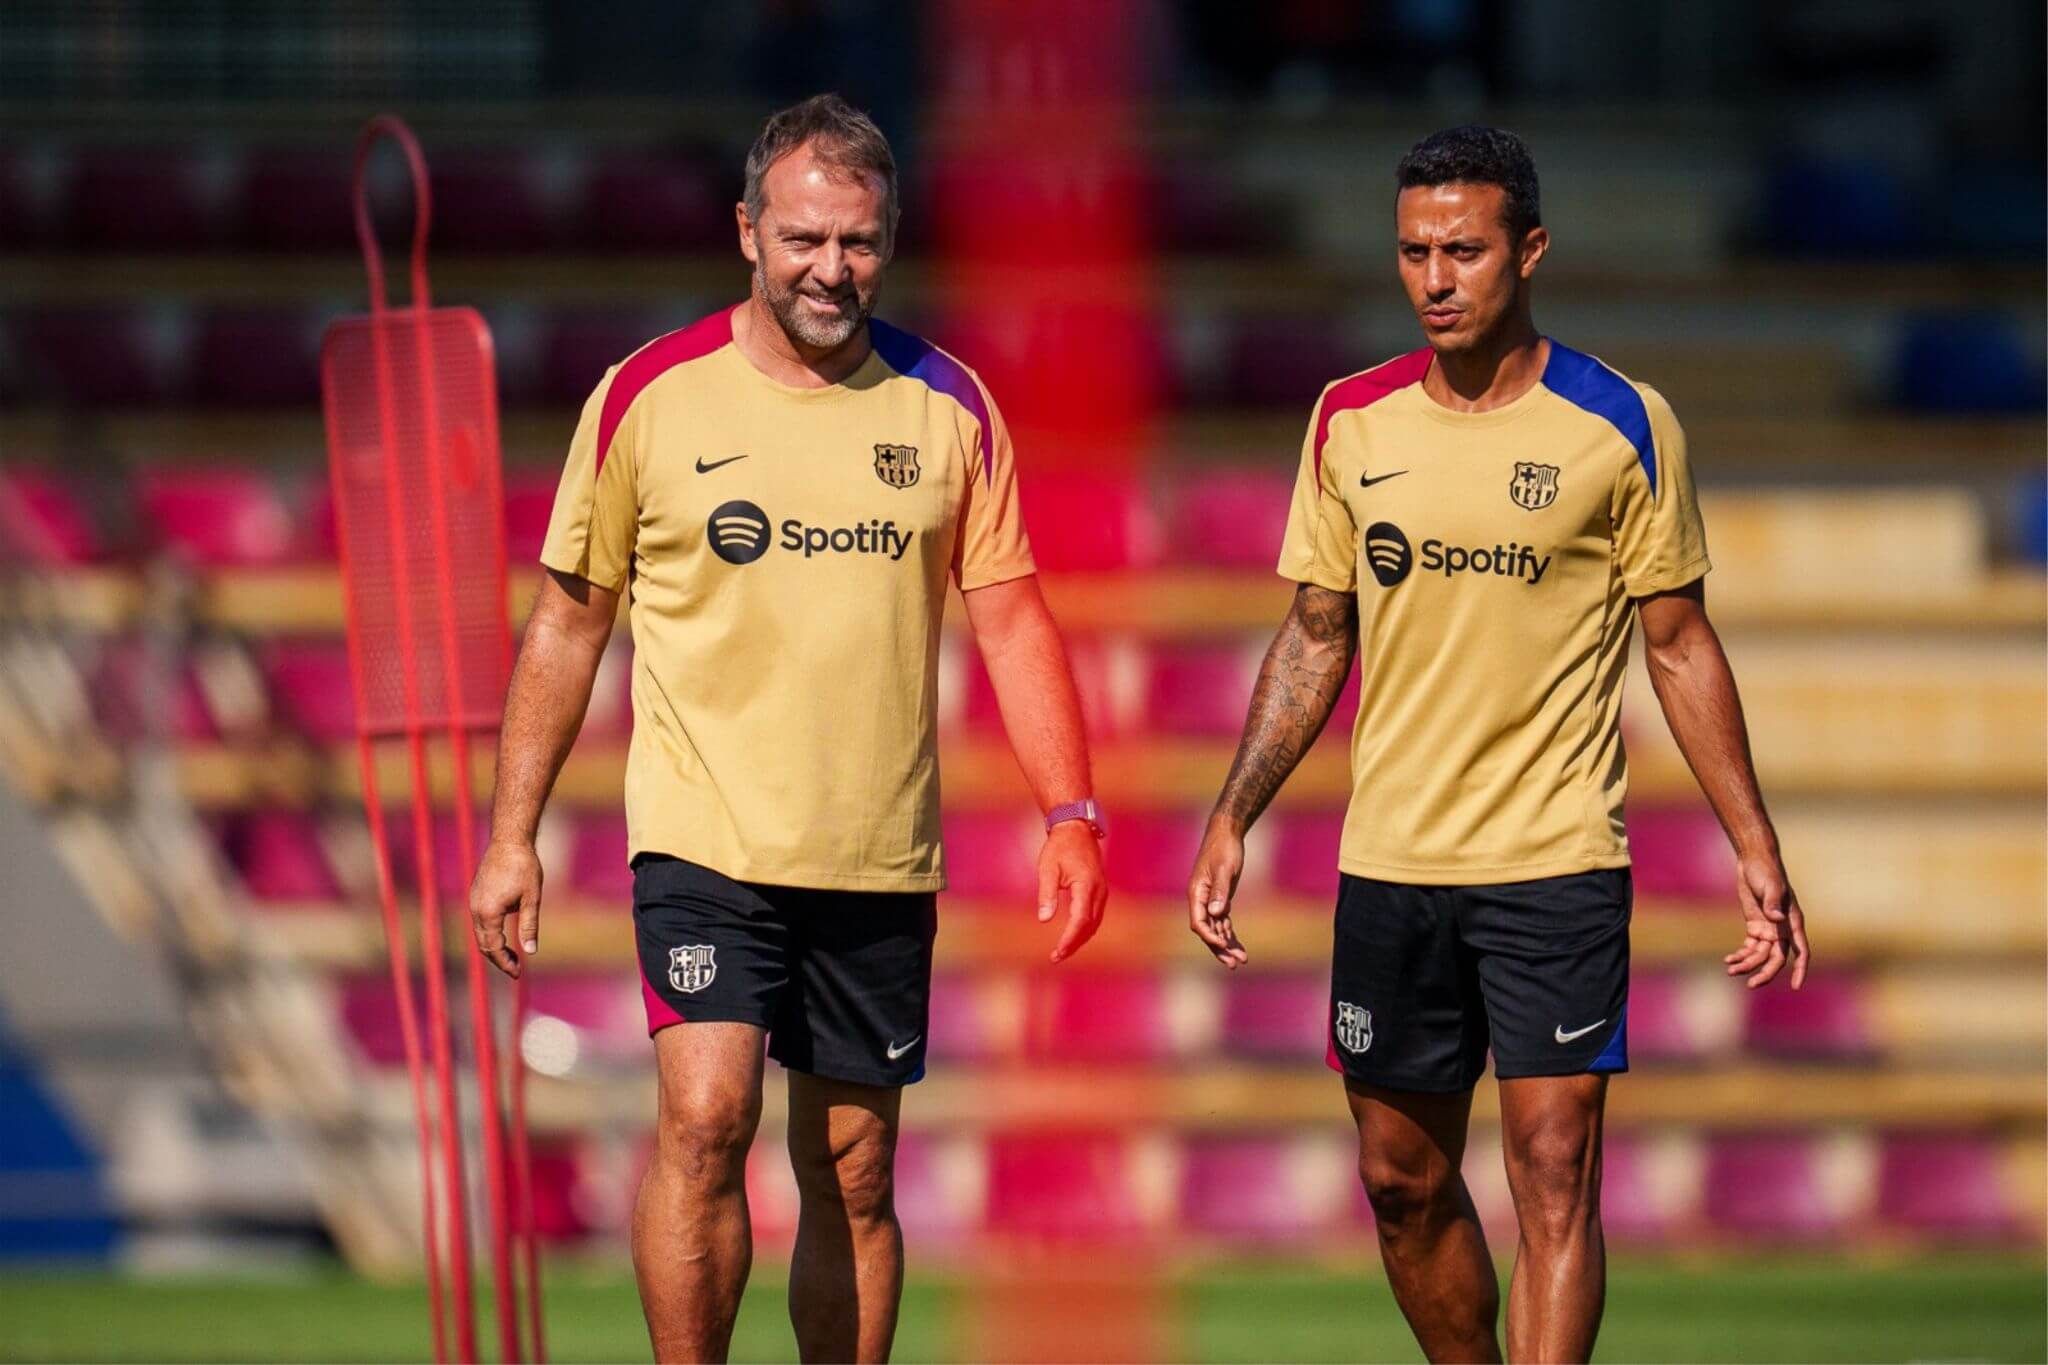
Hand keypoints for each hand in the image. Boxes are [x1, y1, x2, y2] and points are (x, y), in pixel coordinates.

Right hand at [470, 836, 542, 978]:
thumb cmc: (524, 866)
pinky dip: (490, 933)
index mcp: (488, 912)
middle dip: (499, 959)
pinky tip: (504, 935)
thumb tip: (531, 951)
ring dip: (494, 947)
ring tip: (512, 955)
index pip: (493, 947)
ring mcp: (473, 901)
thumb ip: (529, 925)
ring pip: (480, 933)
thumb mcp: (532, 898)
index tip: (517, 973)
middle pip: (484, 944)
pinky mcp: (476, 895)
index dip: (505, 963)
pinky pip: (480, 922)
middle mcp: (476, 909)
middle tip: (516, 969)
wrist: (509, 840)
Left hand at [1036, 822, 1105, 962]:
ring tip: (1062, 951)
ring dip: (1080, 938)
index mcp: (1086, 885)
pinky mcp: (1100, 891)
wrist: (1076, 830)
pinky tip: (1072, 936)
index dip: (1069, 938)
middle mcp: (1099, 891)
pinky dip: (1084, 929)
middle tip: (1056, 956)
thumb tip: (1044, 919)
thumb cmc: (1059, 847)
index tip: (1057, 951)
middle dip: (1074, 943)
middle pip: (1089, 926)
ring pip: (1095, 923)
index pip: (1080, 919)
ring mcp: (1102, 891)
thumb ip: (1047, 894)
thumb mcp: (1048, 868)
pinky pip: (1095, 916)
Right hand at [1187, 815, 1248, 968]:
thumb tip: (1216, 913)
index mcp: (1196, 893)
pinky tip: (1238, 945)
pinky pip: (1223, 921)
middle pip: (1207, 931)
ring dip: (1227, 945)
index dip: (1210, 936)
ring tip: (1242, 960)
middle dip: (1220, 949)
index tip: (1224, 945)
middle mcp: (1200, 900)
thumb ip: (1221, 890)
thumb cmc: (1224, 848)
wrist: (1226, 832)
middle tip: (1234, 964)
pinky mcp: (1220, 898)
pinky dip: (1230, 933)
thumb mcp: (1226, 868)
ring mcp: (1210, 900)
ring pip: (1216, 929)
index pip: (1199, 922)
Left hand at [1725, 847, 1808, 989]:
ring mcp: (1768, 929)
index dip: (1799, 969)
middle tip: (1750, 984)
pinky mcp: (1755, 926)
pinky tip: (1728, 960)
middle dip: (1765, 973)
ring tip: (1730, 970)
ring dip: (1747, 964)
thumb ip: (1773, 903)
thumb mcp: (1771, 886)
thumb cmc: (1766, 872)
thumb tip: (1777, 919)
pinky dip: (1740, 955)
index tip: (1796, 985)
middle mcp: (1782, 930)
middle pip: (1776, 959)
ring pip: (1760, 955)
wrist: (1753, 861)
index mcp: (1792, 922)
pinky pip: (1749, 947)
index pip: (1800, 951)